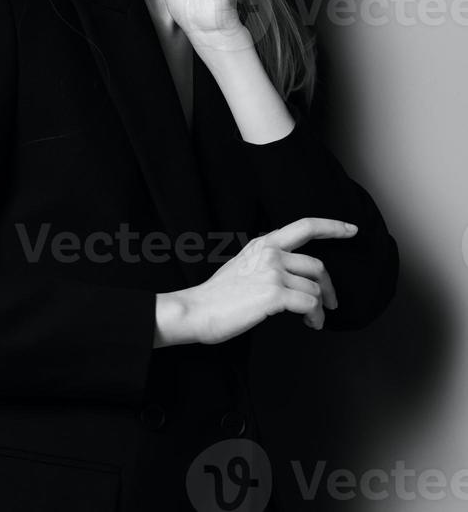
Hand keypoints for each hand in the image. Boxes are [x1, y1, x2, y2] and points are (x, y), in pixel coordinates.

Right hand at [155, 218, 358, 347]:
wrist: (198, 310)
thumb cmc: (218, 295)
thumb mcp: (242, 265)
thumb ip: (265, 261)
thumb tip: (290, 275)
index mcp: (263, 243)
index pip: (304, 226)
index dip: (332, 227)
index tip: (351, 229)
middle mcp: (270, 252)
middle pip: (318, 265)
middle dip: (329, 287)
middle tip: (331, 303)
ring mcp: (273, 272)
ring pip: (315, 288)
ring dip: (320, 308)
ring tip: (313, 320)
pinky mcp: (274, 293)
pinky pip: (310, 304)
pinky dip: (315, 316)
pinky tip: (310, 324)